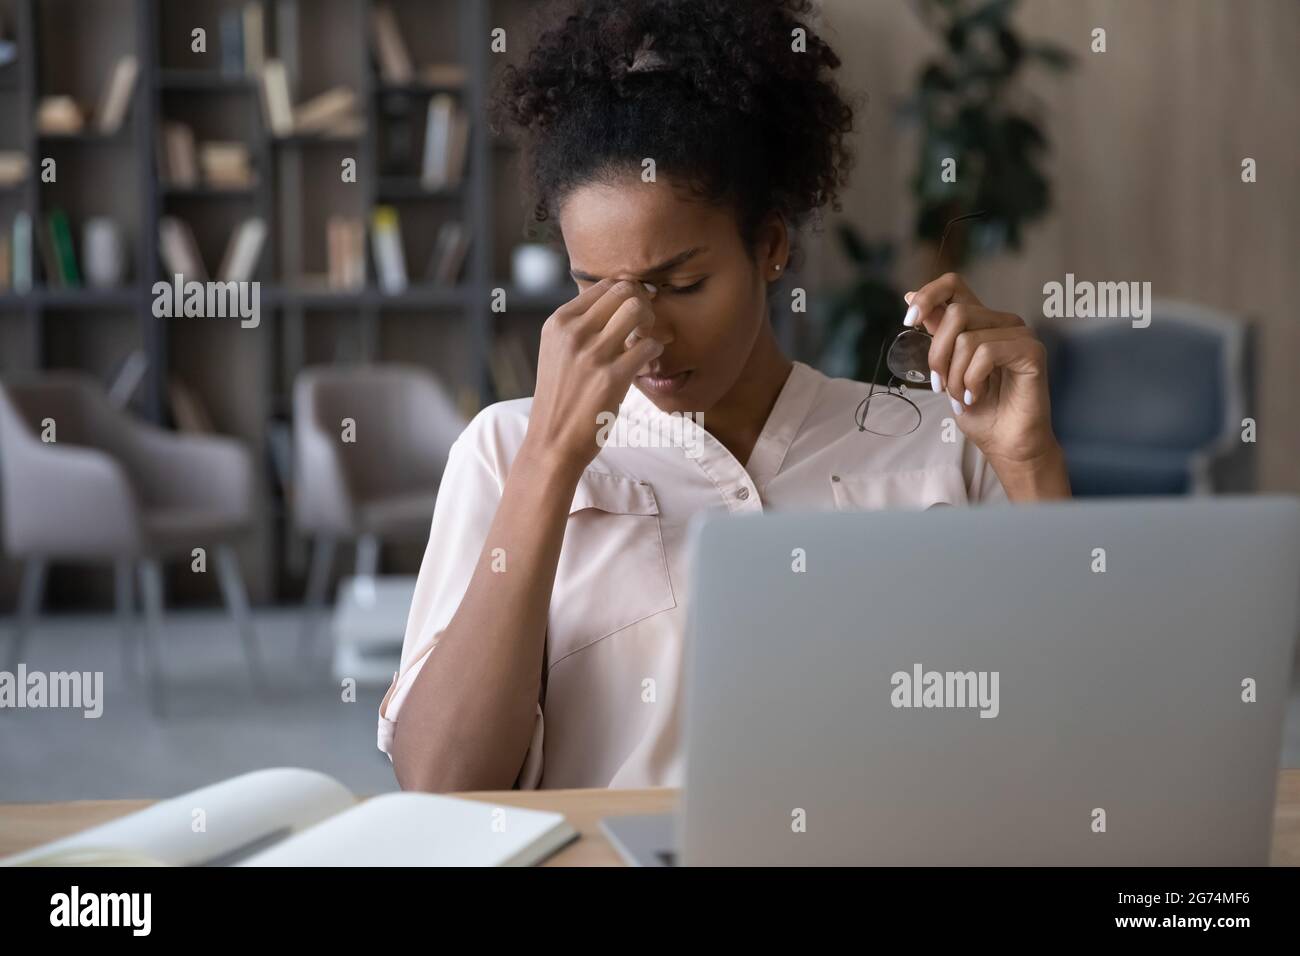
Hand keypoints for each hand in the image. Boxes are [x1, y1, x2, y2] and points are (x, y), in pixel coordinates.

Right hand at [522, 278, 663, 474]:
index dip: (627, 293)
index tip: (634, 311)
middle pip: (623, 290)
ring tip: (645, 341)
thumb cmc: (560, 398)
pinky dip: (654, 351)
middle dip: (642, 303)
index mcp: (558, 322)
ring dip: (650, 323)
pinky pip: (649, 345)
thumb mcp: (556, 352)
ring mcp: (592, 354)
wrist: (552, 441)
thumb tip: (616, 302)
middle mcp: (573, 332)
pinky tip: (645, 365)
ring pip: (637, 310)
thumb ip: (579, 327)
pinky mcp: (612, 378)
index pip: (603, 285)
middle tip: (644, 325)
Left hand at [904, 273, 1065, 480]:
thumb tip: (908, 297)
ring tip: (962, 397)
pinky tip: (975, 396)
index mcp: (979, 322)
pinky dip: (972, 380)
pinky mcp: (1032, 351)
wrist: (1004, 444)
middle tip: (940, 386)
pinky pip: (987, 352)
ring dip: (955, 376)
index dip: (928, 295)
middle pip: (955, 314)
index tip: (908, 322)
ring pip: (967, 338)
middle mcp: (1001, 322)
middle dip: (937, 355)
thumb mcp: (946, 369)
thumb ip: (936, 334)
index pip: (954, 285)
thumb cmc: (979, 411)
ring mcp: (1019, 334)